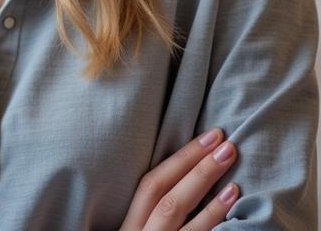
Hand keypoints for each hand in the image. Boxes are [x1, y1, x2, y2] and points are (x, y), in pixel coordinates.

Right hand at [118, 128, 239, 230]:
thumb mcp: (140, 230)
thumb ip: (151, 214)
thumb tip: (183, 176)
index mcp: (129, 223)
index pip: (149, 184)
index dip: (178, 159)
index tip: (207, 136)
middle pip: (163, 193)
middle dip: (192, 163)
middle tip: (221, 139)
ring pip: (175, 209)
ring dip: (204, 183)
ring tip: (228, 159)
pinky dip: (213, 215)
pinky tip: (230, 197)